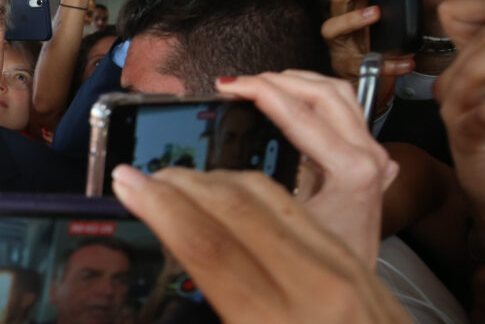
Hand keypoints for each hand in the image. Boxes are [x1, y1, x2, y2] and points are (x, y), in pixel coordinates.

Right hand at [112, 166, 411, 323]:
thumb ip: (214, 308)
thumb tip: (182, 264)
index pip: (208, 247)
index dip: (161, 208)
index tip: (128, 184)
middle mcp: (317, 285)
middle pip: (237, 207)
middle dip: (183, 183)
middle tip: (146, 177)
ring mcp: (343, 265)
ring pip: (269, 194)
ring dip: (218, 177)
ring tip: (182, 179)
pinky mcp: (356, 256)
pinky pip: (296, 205)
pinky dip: (254, 189)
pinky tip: (231, 192)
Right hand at [217, 71, 398, 265]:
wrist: (359, 291)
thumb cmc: (327, 269)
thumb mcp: (284, 230)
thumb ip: (255, 198)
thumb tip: (211, 173)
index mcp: (352, 171)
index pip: (301, 114)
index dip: (260, 92)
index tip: (229, 86)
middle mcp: (369, 158)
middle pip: (325, 93)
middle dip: (278, 80)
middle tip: (240, 84)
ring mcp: (372, 156)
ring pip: (340, 95)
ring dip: (298, 82)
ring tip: (261, 84)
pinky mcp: (367, 159)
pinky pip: (344, 110)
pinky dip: (313, 98)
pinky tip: (290, 102)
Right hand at [321, 0, 414, 80]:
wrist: (368, 81)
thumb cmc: (374, 46)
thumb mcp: (385, 21)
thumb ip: (392, 1)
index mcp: (350, 8)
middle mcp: (339, 22)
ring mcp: (339, 44)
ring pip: (333, 27)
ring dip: (353, 18)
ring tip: (376, 13)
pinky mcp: (345, 67)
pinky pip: (362, 65)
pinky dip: (387, 64)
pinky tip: (406, 62)